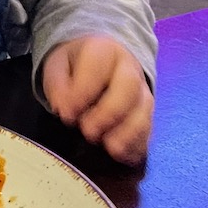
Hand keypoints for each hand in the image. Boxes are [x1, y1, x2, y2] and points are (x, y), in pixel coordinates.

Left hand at [41, 37, 152, 165]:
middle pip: (129, 87)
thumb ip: (57, 85)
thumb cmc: (75, 65)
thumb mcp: (57, 66)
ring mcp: (141, 89)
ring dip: (129, 132)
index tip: (67, 113)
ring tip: (112, 149)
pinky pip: (149, 127)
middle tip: (89, 132)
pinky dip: (140, 143)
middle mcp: (128, 68)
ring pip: (144, 109)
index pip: (98, 67)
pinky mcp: (146, 111)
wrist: (101, 59)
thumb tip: (64, 107)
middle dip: (110, 113)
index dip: (83, 92)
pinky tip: (126, 156)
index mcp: (104, 50)